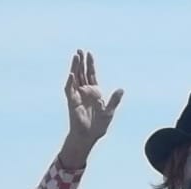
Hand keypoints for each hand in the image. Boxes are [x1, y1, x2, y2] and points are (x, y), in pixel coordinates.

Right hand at [59, 50, 123, 167]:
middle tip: (79, 50)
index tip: (89, 54)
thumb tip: (121, 89)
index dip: (90, 64)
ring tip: (75, 56)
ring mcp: (77, 96)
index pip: (91, 74)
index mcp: (94, 92)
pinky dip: (70, 82)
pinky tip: (72, 74)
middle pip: (82, 73)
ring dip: (75, 67)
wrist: (88, 136)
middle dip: (81, 62)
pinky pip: (70, 90)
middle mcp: (85, 92)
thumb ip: (114, 100)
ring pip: (75, 78)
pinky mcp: (72, 102)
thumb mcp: (109, 112)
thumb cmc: (98, 126)